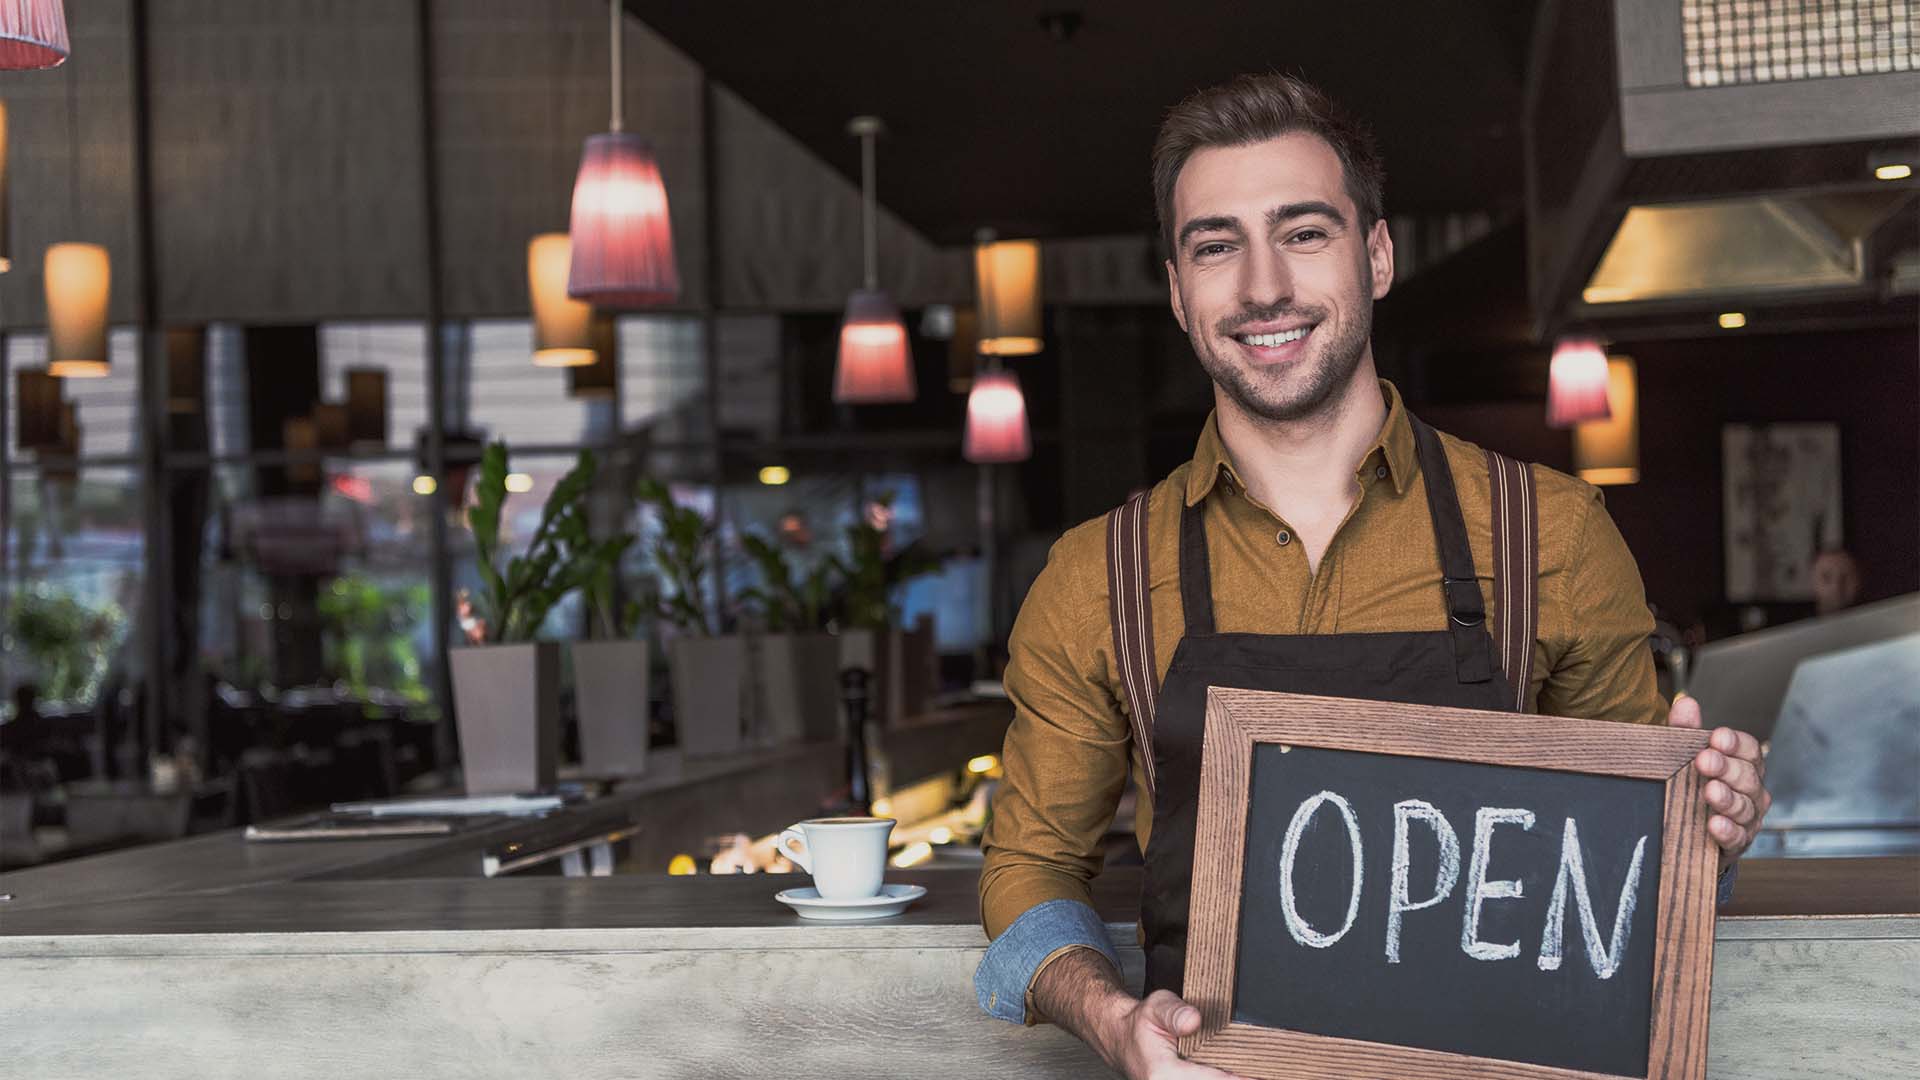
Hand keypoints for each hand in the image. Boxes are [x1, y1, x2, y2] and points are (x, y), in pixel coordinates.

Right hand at [1091, 990, 1249, 1079]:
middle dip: (1239, 1077)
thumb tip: (1193, 1020)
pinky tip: (1236, 1073)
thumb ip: (1175, 1012)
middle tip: (1265, 1071)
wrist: (1123, 1040)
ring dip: (1231, 1078)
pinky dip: (1221, 1078)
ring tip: (1253, 1072)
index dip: (1238, 1078)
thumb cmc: (1141, 1025)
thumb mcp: (1156, 1007)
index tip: (1259, 1074)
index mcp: (1163, 1075)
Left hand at [1667, 693, 1770, 867]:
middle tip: (1704, 761)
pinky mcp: (1737, 843)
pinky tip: (1715, 824)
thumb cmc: (1690, 787)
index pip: (1749, 750)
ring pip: (1745, 807)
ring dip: (1727, 798)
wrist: (1688, 833)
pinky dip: (1727, 830)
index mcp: (1743, 765)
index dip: (1735, 743)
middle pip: (1748, 776)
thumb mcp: (1683, 756)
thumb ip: (1686, 730)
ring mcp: (1747, 818)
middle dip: (1727, 767)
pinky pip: (1737, 837)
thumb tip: (1685, 703)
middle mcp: (1751, 791)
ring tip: (1710, 791)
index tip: (1716, 737)